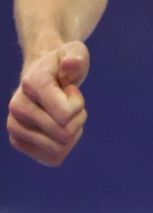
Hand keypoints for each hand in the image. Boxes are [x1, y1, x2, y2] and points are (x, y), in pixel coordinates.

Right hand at [8, 41, 90, 166]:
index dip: (78, 104)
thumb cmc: (64, 64)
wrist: (45, 74)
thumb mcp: (76, 53)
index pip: (64, 115)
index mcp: (31, 84)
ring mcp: (15, 126)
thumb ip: (77, 58)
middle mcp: (17, 107)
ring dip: (72, 132)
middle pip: (64, 134)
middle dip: (77, 119)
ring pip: (59, 149)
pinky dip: (64, 146)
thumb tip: (70, 64)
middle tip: (70, 103)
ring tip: (64, 114)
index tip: (71, 89)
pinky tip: (58, 128)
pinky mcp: (18, 142)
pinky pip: (53, 158)